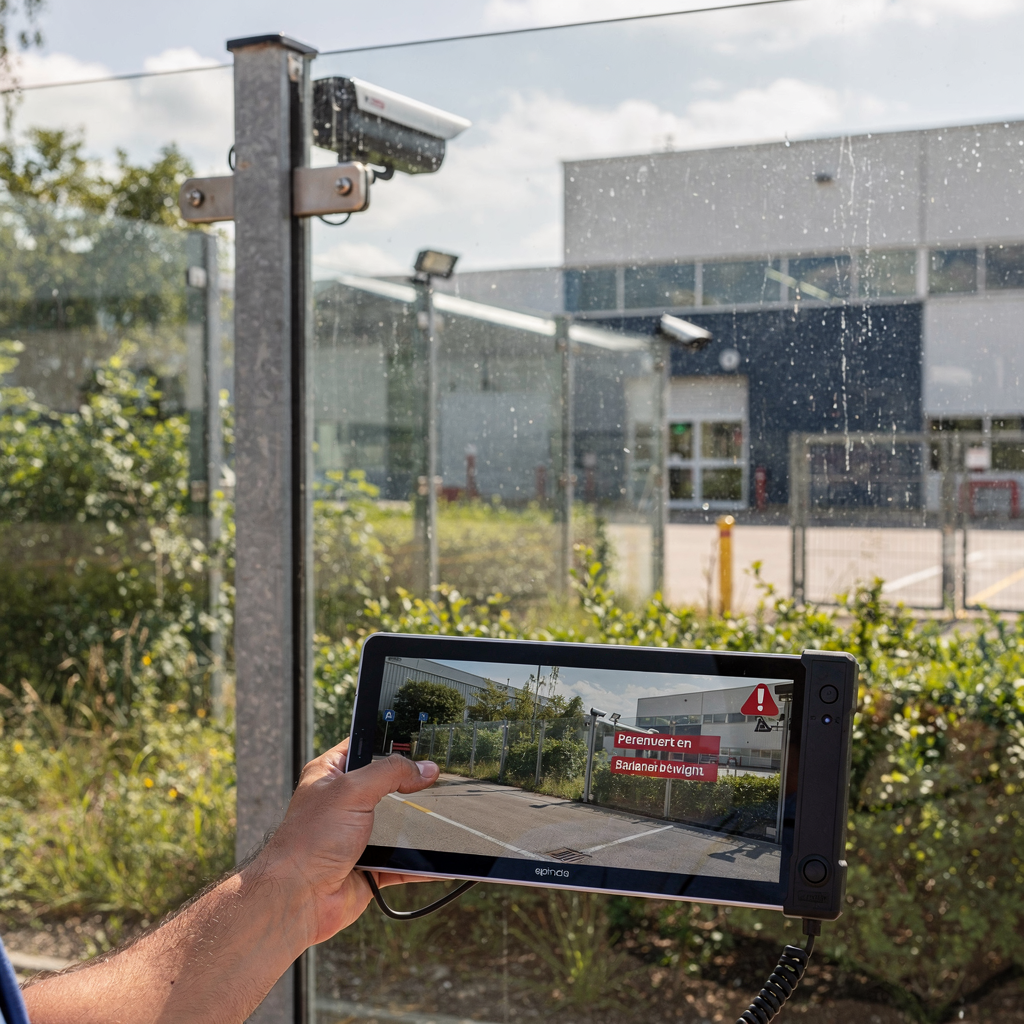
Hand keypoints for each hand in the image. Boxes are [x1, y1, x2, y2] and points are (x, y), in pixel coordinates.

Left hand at [262, 740, 439, 946]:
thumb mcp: (351, 790)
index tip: (420, 742)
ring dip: (419, 825)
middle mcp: (344, 803)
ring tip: (447, 815)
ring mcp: (358, 835)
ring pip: (399, 824)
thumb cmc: (308, 842)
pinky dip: (422, 861)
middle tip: (439, 778)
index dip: (390, 743)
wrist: (297, 899)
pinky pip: (404, 860)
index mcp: (331, 775)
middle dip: (411, 785)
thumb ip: (389, 772)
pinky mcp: (370, 865)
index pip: (364, 746)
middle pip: (388, 786)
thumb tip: (424, 768)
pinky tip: (441, 857)